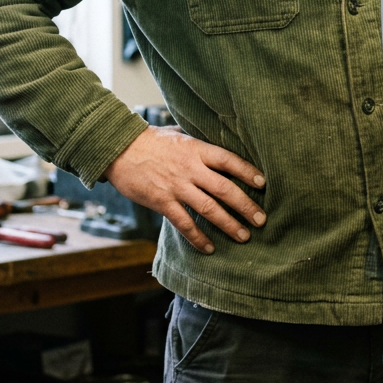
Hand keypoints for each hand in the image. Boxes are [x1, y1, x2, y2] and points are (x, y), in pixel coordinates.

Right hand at [104, 126, 265, 253]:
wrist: (119, 149)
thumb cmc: (152, 140)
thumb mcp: (180, 134)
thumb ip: (199, 143)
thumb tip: (221, 141)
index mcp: (197, 150)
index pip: (229, 161)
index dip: (248, 172)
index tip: (263, 183)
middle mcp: (190, 169)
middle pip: (224, 188)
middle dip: (245, 205)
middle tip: (261, 219)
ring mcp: (176, 187)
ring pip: (208, 208)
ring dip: (228, 224)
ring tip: (244, 236)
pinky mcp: (162, 202)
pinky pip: (183, 223)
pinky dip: (198, 237)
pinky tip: (210, 248)